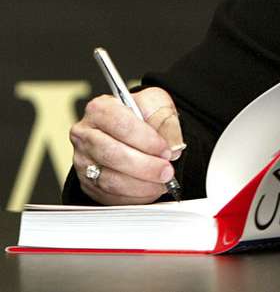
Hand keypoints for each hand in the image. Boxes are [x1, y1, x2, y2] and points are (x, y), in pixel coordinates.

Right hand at [68, 87, 184, 204]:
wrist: (134, 132)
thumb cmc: (142, 116)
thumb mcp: (157, 105)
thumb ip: (166, 120)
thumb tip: (173, 145)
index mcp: (100, 109)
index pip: (120, 124)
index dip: (146, 140)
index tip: (165, 150)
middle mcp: (85, 135)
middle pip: (112, 155)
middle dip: (145, 166)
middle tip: (167, 171)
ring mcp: (83, 161)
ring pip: (109, 180)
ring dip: (141, 185)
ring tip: (163, 182)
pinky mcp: (88, 183)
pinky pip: (109, 196)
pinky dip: (134, 197)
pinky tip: (151, 189)